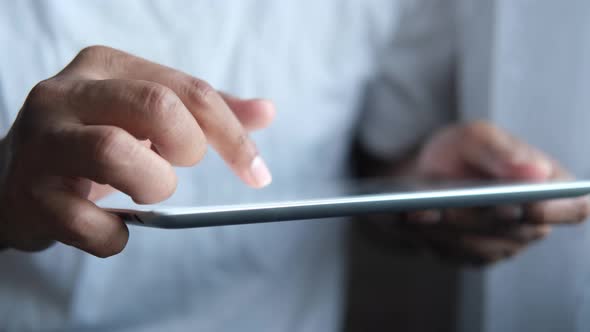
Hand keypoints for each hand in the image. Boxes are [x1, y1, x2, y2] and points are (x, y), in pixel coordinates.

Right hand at [0, 46, 274, 256]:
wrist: (11, 178)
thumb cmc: (89, 142)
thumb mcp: (144, 115)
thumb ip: (202, 112)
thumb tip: (265, 112)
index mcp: (105, 67)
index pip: (188, 91)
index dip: (232, 134)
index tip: (256, 171)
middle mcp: (68, 93)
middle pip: (157, 107)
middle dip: (188, 146)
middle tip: (176, 166)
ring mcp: (43, 141)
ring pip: (115, 152)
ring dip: (151, 185)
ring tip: (144, 192)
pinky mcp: (27, 193)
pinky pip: (88, 222)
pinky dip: (113, 236)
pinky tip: (113, 228)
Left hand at [372, 121, 589, 264]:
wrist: (422, 174)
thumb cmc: (459, 153)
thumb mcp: (475, 137)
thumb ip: (502, 150)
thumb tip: (534, 173)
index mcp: (548, 190)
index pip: (573, 208)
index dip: (555, 210)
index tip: (528, 204)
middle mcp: (528, 225)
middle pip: (516, 232)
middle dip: (478, 217)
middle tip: (447, 205)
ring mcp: (498, 246)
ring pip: (479, 247)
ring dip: (447, 230)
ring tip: (417, 211)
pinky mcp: (467, 257)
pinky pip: (451, 254)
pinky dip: (429, 236)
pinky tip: (407, 220)